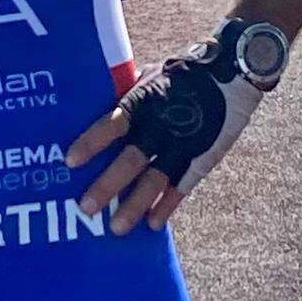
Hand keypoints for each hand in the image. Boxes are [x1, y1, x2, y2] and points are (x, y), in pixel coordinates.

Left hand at [64, 42, 263, 234]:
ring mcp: (183, 145)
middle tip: (86, 208)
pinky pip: (183, 186)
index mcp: (143, 102)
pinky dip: (167, 206)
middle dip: (108, 185)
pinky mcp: (202, 158)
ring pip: (156, 181)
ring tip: (116, 227)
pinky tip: (153, 225)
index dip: (92, 142)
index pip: (113, 124)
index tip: (69, 161)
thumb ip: (124, 96)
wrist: (231, 72)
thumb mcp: (148, 77)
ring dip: (135, 206)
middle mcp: (161, 126)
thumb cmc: (180, 74)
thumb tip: (90, 104)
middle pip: (131, 161)